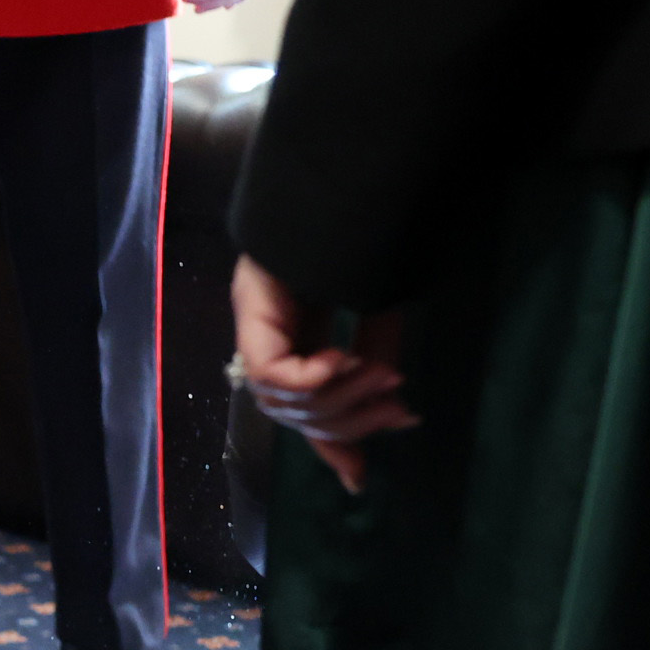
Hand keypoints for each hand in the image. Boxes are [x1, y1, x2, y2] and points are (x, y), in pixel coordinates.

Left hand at [231, 253, 417, 493]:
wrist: (359, 172)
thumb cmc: (376, 235)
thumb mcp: (382, 315)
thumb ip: (372, 369)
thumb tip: (382, 427)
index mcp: (292, 331)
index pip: (297, 408)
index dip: (326, 444)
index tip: (361, 476)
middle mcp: (264, 328)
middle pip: (291, 412)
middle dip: (346, 422)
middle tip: (398, 406)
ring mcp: (254, 313)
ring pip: (280, 398)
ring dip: (338, 399)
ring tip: (385, 375)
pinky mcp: (252, 301)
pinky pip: (271, 369)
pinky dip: (312, 377)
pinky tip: (345, 361)